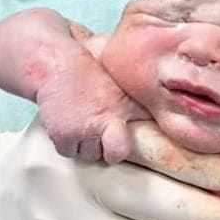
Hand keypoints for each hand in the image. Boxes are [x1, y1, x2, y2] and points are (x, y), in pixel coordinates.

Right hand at [34, 43, 149, 163]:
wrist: (58, 65)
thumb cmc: (91, 73)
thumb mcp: (123, 85)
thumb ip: (140, 105)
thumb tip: (162, 116)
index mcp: (127, 106)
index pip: (148, 132)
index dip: (148, 140)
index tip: (145, 141)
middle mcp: (108, 120)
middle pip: (117, 153)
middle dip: (113, 152)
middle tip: (108, 139)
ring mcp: (86, 130)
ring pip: (90, 154)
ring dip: (88, 145)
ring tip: (85, 122)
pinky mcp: (64, 136)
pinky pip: (69, 151)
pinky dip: (69, 143)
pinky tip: (71, 124)